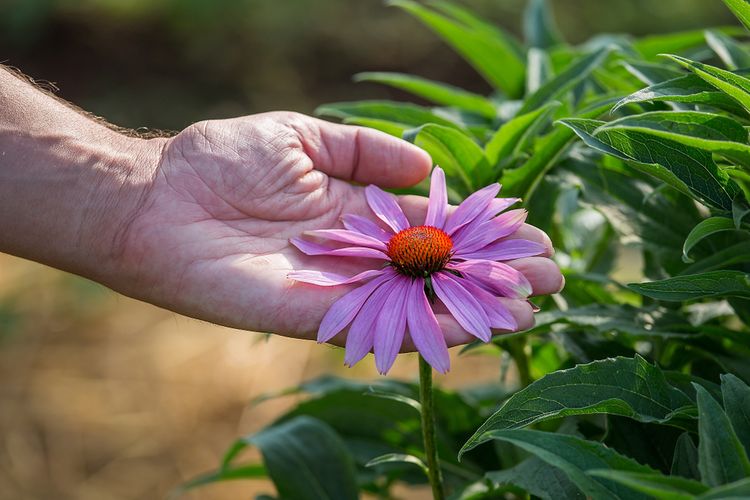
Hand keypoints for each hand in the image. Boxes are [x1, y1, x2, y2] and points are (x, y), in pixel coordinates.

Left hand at [112, 112, 562, 347]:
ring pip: (417, 303)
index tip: (529, 234)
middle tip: (551, 281)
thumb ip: (364, 150)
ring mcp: (337, 287)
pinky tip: (468, 326)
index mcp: (357, 212)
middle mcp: (355, 254)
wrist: (158, 199)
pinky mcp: (311, 312)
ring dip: (473, 308)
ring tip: (529, 311)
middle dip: (493, 275)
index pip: (433, 226)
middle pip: (436, 269)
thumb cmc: (221, 161)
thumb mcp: (304, 136)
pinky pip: (373, 324)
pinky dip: (422, 328)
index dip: (480, 232)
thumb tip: (426, 163)